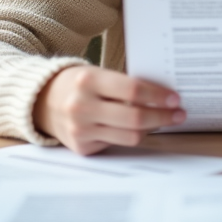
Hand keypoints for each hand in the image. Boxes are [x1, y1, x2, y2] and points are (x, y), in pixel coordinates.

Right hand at [33, 65, 184, 154]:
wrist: (43, 102)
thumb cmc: (79, 85)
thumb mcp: (97, 74)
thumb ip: (125, 85)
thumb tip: (163, 97)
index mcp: (88, 80)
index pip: (133, 90)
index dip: (158, 96)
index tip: (174, 98)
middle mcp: (82, 106)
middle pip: (135, 117)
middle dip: (162, 116)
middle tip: (178, 113)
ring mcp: (80, 129)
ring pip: (130, 135)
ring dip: (153, 129)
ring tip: (165, 121)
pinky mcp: (82, 147)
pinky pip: (118, 144)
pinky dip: (132, 136)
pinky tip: (141, 129)